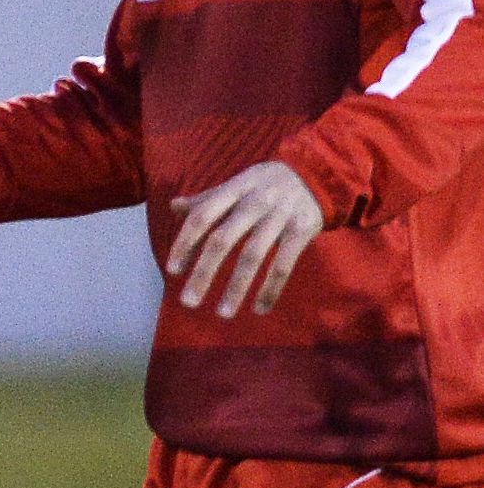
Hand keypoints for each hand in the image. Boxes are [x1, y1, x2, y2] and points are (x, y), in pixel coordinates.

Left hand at [165, 161, 323, 317]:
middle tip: (188, 302)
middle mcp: (253, 203)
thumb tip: (173, 207)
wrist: (315, 174)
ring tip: (223, 314)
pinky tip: (259, 309)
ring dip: (236, 288)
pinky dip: (271, 289)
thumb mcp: (236, 184)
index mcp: (233, 190)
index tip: (173, 270)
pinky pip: (284, 265)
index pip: (202, 216)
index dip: (186, 242)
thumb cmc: (265, 185)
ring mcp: (279, 217)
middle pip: (223, 240)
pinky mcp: (301, 231)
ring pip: (253, 257)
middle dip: (204, 273)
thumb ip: (207, 199)